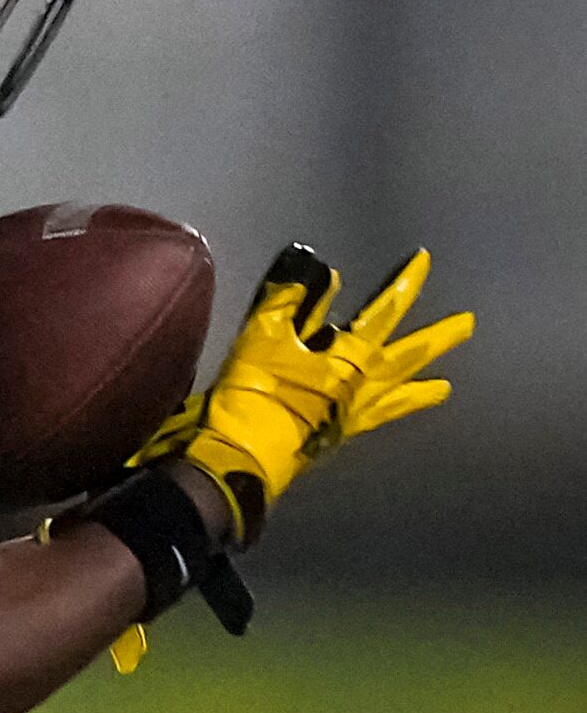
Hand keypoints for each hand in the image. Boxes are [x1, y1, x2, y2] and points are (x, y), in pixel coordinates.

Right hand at [132, 245, 471, 545]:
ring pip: (400, 394)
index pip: (386, 310)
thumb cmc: (256, 391)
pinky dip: (387, 414)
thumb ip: (292, 299)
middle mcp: (364, 384)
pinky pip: (376, 420)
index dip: (406, 283)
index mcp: (351, 356)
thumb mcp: (264, 335)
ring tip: (446, 387)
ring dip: (424, 387)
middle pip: (410, 355)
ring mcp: (357, 412)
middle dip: (439, 337)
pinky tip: (392, 412)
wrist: (244, 451)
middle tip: (468, 324)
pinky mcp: (342, 433)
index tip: (425, 260)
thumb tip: (319, 269)